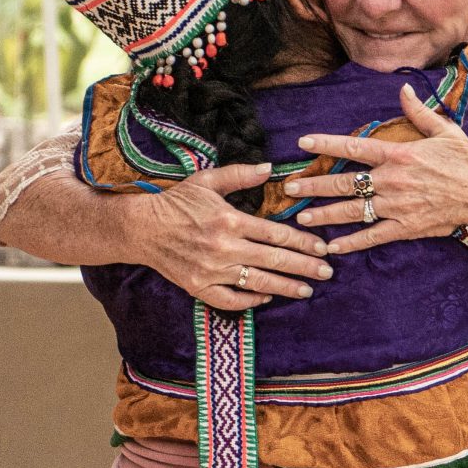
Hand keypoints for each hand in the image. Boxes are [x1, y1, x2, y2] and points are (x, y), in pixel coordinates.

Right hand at [133, 163, 331, 310]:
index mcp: (229, 220)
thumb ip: (240, 174)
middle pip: (274, 261)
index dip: (303, 243)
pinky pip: (231, 300)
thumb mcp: (207, 180)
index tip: (322, 248)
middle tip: (327, 273)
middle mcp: (224, 247)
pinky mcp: (199, 288)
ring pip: (258, 283)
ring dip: (286, 287)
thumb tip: (270, 168)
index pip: (276, 235)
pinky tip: (267, 296)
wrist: (141, 229)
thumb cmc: (176, 202)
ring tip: (307, 290)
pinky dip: (251, 300)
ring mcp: (211, 271)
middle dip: (305, 268)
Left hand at [287, 84, 467, 255]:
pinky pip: (372, 236)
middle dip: (314, 186)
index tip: (303, 143)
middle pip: (344, 182)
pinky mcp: (404, 227)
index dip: (327, 143)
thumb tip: (403, 88)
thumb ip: (419, 112)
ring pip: (352, 211)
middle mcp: (392, 180)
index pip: (355, 146)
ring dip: (325, 215)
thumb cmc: (465, 162)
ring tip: (302, 218)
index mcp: (399, 154)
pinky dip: (351, 243)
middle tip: (290, 189)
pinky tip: (332, 247)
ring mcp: (397, 206)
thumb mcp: (445, 130)